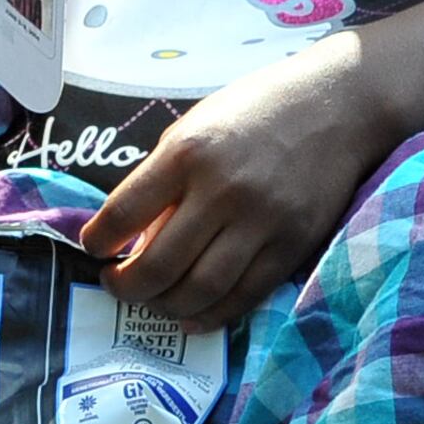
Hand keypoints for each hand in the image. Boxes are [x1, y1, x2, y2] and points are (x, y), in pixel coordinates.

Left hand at [85, 38, 389, 327]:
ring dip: (165, 306)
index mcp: (187, 153)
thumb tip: (134, 237)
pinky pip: (244, 297)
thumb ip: (165, 180)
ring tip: (151, 301)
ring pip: (201, 290)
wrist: (332, 108)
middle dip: (127, 285)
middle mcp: (222, 191)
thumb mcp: (194, 128)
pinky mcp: (292, 248)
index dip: (99, 239)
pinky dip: (211, 315)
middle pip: (160, 264)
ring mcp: (261, 223)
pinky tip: (189, 315)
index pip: (125, 211)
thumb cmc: (252, 111)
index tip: (91, 249)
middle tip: (114, 285)